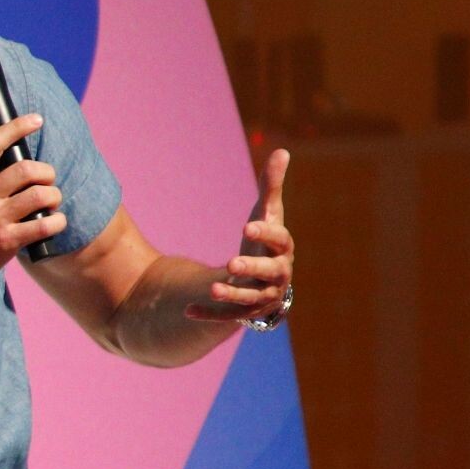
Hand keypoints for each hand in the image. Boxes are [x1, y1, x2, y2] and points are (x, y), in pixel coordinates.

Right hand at [0, 114, 66, 298]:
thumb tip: (12, 167)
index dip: (17, 127)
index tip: (36, 120)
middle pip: (26, 168)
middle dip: (46, 172)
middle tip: (47, 181)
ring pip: (40, 195)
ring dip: (53, 196)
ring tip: (50, 203)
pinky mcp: (7, 242)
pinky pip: (45, 224)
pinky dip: (57, 222)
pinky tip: (53, 223)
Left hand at [185, 148, 293, 323]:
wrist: (267, 281)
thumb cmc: (266, 240)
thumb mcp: (268, 213)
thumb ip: (271, 186)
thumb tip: (282, 151)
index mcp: (282, 249)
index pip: (279, 240)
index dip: (265, 232)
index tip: (247, 225)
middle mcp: (277, 275)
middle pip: (269, 273)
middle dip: (251, 268)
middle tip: (231, 263)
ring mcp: (263, 296)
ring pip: (250, 298)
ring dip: (232, 294)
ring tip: (212, 288)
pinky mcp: (245, 313)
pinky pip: (227, 317)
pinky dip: (209, 314)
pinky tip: (187, 311)